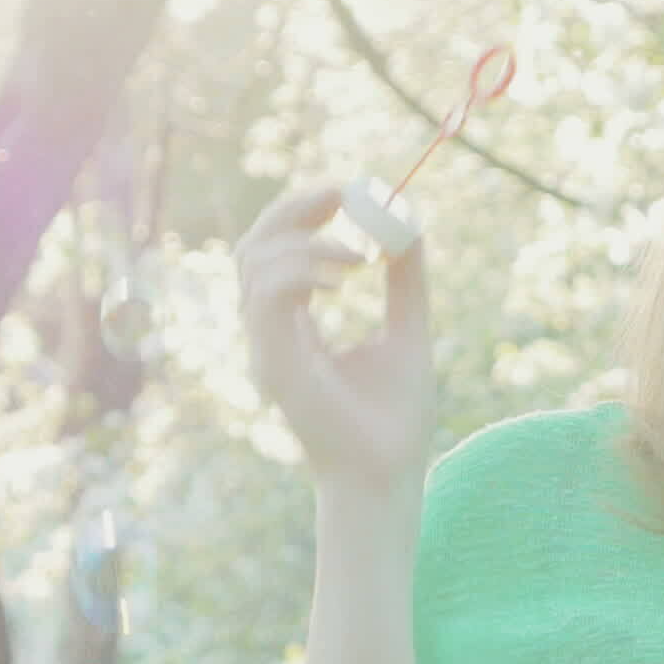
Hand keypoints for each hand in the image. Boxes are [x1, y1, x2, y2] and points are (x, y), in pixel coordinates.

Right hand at [233, 181, 434, 496]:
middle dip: (294, 207)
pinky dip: (303, 270)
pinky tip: (347, 273)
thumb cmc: (395, 419)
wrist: (390, 475)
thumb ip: (404, 281)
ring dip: (307, 240)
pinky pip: (268, 296)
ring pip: (255, 263)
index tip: (348, 188)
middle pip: (253, 245)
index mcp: (294, 324)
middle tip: (344, 192)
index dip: (304, 210)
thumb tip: (410, 225)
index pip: (276, 249)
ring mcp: (266, 348)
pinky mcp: (273, 364)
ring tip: (359, 256)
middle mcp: (271, 333)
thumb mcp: (407, 331)